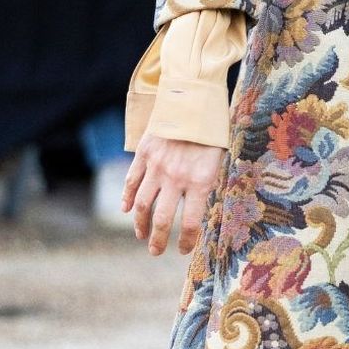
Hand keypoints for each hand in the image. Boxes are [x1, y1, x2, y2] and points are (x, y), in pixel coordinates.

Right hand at [122, 134, 224, 255]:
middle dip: (158, 241)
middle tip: (156, 251)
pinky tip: (127, 210)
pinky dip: (127, 198)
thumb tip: (202, 208)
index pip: (192, 223)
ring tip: (142, 236)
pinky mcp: (144, 154)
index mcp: (201, 181)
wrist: (194, 97)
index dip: (187, 242)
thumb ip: (209, 183)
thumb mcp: (221, 158)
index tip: (183, 250)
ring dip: (140, 224)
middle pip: (162, 220)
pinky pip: (132, 182)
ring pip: (142, 205)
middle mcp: (176, 178)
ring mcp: (157, 166)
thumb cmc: (213, 130)